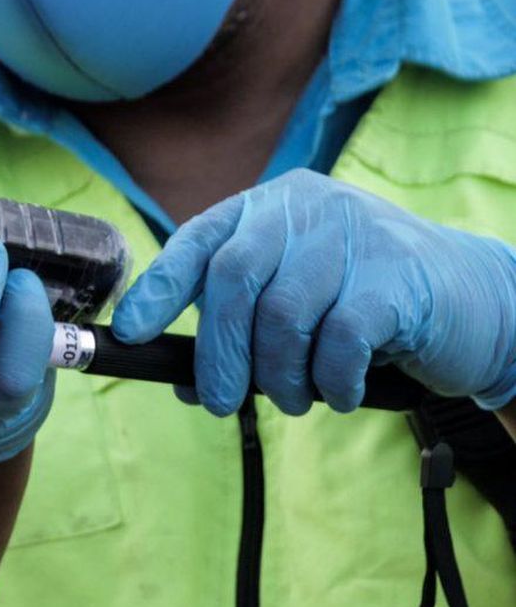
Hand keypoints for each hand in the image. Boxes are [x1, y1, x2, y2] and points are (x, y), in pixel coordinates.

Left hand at [112, 170, 515, 414]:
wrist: (477, 298)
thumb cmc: (367, 303)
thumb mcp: (298, 300)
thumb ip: (242, 327)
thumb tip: (182, 382)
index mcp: (268, 206)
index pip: (199, 240)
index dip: (158, 288)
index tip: (129, 333)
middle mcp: (304, 209)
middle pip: (234, 278)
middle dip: (217, 351)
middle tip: (218, 400)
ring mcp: (352, 235)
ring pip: (283, 314)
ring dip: (278, 375)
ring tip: (292, 399)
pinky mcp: (394, 276)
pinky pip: (340, 340)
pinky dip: (330, 380)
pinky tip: (339, 394)